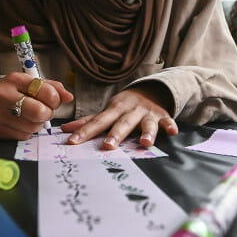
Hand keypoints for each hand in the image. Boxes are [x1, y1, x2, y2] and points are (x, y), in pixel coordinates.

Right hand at [0, 72, 72, 139]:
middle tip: (44, 111)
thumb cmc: (9, 94)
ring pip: (32, 127)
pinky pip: (23, 136)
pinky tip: (19, 124)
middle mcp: (3, 95)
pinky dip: (26, 132)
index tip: (53, 101)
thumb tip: (69, 97)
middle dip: (47, 114)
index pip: (44, 90)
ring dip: (37, 124)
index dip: (55, 99)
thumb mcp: (26, 84)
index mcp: (13, 79)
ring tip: (30, 117)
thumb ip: (50, 87)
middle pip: (39, 112)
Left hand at [61, 85, 177, 148]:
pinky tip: (172, 132)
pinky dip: (170, 125)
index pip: (97, 121)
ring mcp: (147, 113)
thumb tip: (64, 129)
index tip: (72, 142)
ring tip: (144, 143)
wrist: (150, 90)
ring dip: (146, 132)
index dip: (85, 131)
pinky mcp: (162, 116)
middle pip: (121, 123)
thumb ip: (89, 121)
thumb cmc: (124, 107)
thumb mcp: (107, 110)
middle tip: (107, 146)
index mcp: (114, 109)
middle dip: (115, 134)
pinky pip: (167, 121)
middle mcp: (130, 110)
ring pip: (146, 123)